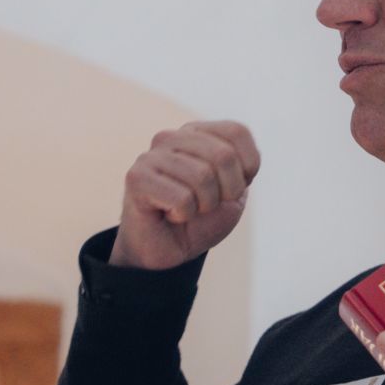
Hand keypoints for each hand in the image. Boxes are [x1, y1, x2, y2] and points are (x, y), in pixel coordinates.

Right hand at [111, 120, 260, 269]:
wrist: (169, 252)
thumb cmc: (201, 220)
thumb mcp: (234, 193)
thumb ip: (243, 166)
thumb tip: (230, 153)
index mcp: (196, 133)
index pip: (236, 132)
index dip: (247, 167)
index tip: (231, 188)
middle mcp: (172, 137)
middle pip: (224, 155)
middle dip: (228, 191)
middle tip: (208, 205)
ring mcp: (151, 155)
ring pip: (203, 177)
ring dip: (204, 206)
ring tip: (187, 210)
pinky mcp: (137, 177)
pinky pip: (182, 198)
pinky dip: (184, 215)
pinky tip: (169, 214)